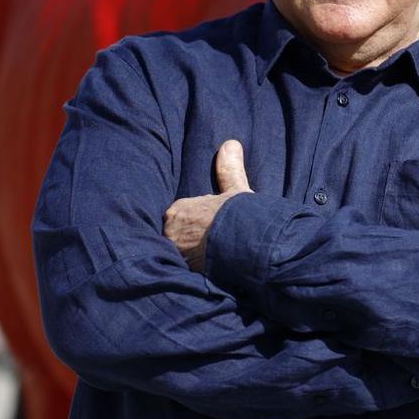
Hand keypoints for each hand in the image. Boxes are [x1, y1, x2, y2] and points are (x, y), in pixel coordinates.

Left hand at [163, 139, 251, 271]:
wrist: (247, 247)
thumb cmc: (240, 216)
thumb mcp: (236, 190)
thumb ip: (229, 170)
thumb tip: (230, 144)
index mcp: (178, 211)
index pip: (179, 216)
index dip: (193, 223)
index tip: (206, 228)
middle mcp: (170, 233)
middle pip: (176, 236)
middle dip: (188, 241)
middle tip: (207, 246)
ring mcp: (176, 255)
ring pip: (179, 255)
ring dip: (190, 258)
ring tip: (207, 262)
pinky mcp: (184, 275)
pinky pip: (185, 274)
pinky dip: (194, 274)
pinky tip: (207, 274)